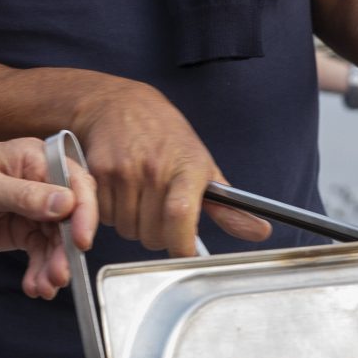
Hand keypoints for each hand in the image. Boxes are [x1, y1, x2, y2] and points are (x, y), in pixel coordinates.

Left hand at [0, 138, 98, 299]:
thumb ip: (25, 195)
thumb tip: (66, 202)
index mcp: (33, 159)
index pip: (74, 183)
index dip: (84, 212)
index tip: (81, 240)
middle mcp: (38, 182)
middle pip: (69, 217)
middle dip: (66, 249)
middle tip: (60, 273)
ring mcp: (30, 208)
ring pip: (56, 240)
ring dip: (53, 265)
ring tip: (45, 286)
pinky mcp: (20, 230)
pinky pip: (39, 252)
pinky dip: (39, 271)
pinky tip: (34, 285)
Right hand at [69, 82, 269, 256]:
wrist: (119, 105)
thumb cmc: (165, 137)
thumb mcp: (202, 165)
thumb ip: (228, 207)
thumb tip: (259, 232)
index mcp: (188, 168)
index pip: (181, 216)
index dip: (181, 245)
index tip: (184, 252)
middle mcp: (155, 168)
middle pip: (153, 235)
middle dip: (157, 234)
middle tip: (158, 212)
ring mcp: (124, 170)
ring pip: (127, 230)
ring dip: (132, 224)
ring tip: (138, 198)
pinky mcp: (98, 173)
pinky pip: (105, 217)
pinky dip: (110, 214)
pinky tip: (119, 192)